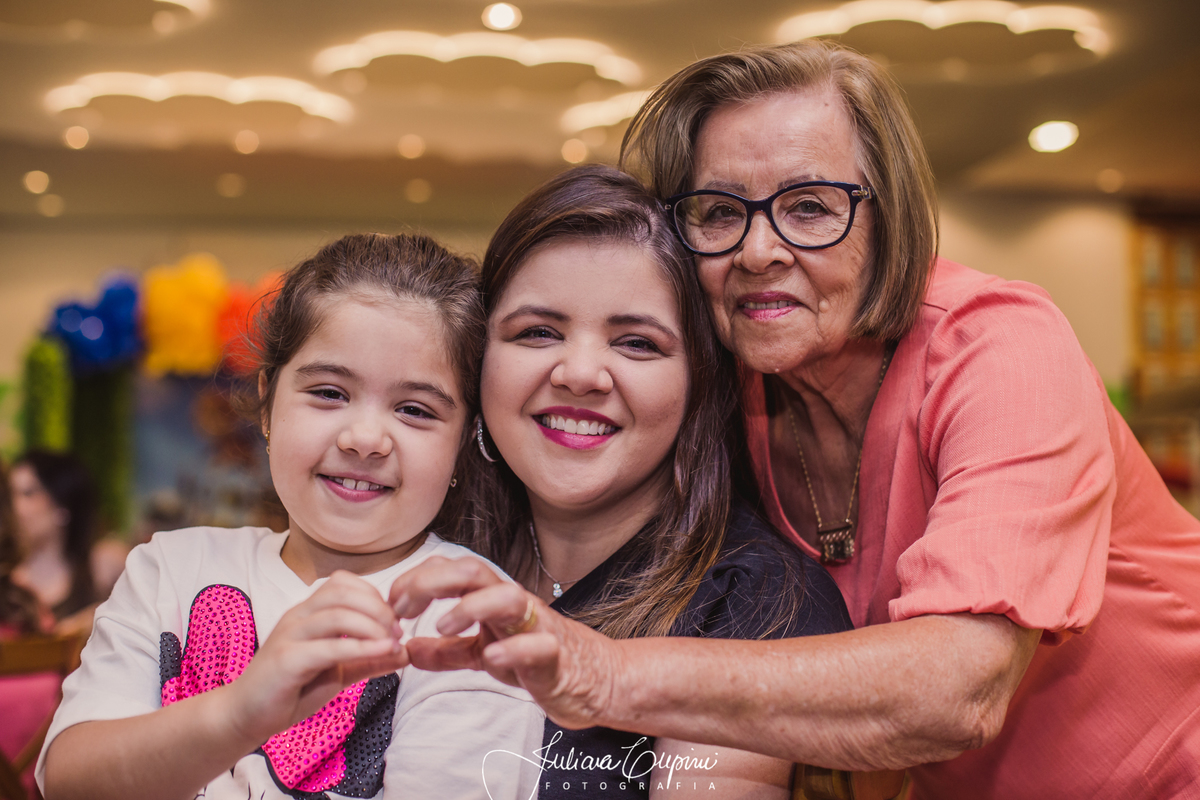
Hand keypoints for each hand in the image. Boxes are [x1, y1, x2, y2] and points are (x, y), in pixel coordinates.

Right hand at [226, 570, 408, 742]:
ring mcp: (289, 635)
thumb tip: (405, 653)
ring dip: (372, 625)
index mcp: (308, 612)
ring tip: (391, 642)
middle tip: (396, 631)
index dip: (374, 595)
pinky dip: (360, 646)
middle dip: (377, 607)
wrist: (245, 716)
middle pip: (342, 591)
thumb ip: (368, 660)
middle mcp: (298, 616)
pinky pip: (327, 646)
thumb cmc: (291, 690)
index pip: (343, 583)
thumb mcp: (338, 672)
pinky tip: (382, 652)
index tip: (394, 620)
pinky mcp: (286, 660)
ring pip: (336, 613)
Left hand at [388, 555, 618, 729]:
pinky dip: (511, 649)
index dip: (415, 580)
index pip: (450, 570)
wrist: (593, 679)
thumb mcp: (483, 654)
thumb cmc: (537, 659)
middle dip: (431, 582)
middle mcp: (512, 604)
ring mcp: (535, 627)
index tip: (392, 604)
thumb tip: (407, 649)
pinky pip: (536, 646)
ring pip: (506, 596)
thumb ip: (447, 652)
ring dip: (469, 606)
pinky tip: (490, 658)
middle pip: (472, 570)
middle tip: (403, 611)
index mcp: (492, 599)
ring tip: (443, 627)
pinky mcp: (554, 656)